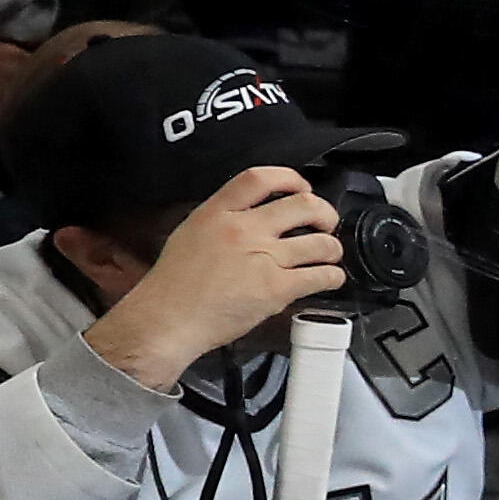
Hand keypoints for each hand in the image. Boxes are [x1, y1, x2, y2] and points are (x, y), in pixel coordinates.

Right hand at [83, 165, 346, 389]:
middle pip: (303, 205)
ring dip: (332, 249)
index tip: (301, 188)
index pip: (260, 178)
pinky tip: (328, 279)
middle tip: (326, 223)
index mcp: (217, 214)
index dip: (291, 178)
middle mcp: (242, 230)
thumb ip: (223, 221)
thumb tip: (255, 216)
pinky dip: (333, 277)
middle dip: (325, 213)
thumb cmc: (173, 287)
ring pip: (321, 243)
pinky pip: (322, 276)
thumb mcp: (190, 235)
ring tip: (328, 255)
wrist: (166, 321)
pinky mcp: (276, 288)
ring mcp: (262, 258)